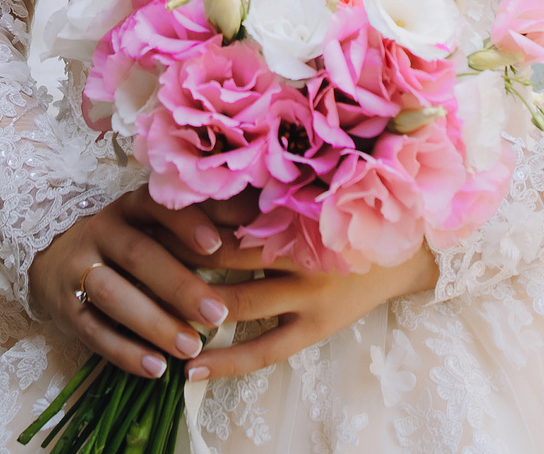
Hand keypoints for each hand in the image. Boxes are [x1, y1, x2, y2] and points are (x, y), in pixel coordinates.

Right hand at [29, 189, 236, 379]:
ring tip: (191, 347)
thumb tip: (260, 214)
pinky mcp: (67, 310)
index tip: (216, 245)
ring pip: (112, 295)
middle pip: (138, 255)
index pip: (155, 206)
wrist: (56, 257)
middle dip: (178, 285)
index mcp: (129, 207)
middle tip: (218, 313)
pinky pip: (95, 333)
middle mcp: (101, 232)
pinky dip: (126, 353)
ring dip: (153, 323)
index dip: (185, 223)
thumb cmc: (130, 240)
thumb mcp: (158, 223)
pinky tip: (157, 369)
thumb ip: (205, 218)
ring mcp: (78, 270)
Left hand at [153, 194, 439, 382]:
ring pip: (236, 304)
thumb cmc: (351, 208)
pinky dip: (224, 361)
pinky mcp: (315, 328)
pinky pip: (262, 351)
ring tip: (147, 315)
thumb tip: (200, 174)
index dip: (184, 217)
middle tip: (133, 262)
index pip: (226, 212)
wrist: (410, 248)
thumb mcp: (311, 187)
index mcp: (294, 208)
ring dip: (191, 309)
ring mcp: (308, 295)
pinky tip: (189, 370)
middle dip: (178, 261)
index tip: (144, 215)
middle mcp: (300, 250)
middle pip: (223, 257)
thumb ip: (262, 185)